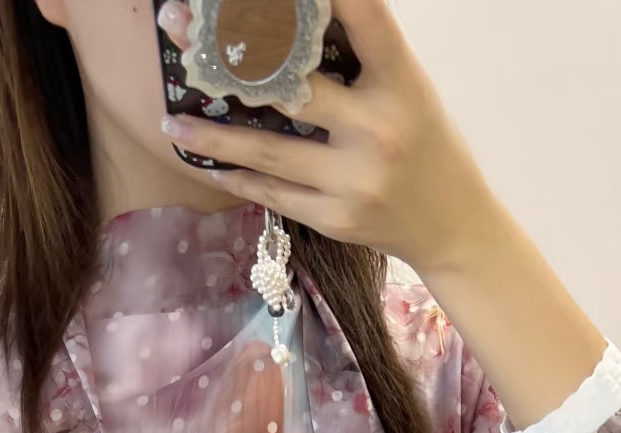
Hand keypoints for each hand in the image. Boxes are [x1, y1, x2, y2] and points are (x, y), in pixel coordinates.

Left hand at [157, 0, 498, 277]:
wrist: (449, 224)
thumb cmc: (420, 141)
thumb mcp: (404, 87)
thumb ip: (357, 56)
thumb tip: (286, 24)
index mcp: (400, 83)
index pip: (364, 21)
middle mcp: (377, 130)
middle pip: (293, 88)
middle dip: (233, 62)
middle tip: (181, 36)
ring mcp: (354, 181)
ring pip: (269, 151)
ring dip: (213, 136)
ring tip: (171, 120)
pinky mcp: (336, 219)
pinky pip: (273, 194)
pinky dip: (235, 176)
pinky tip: (204, 161)